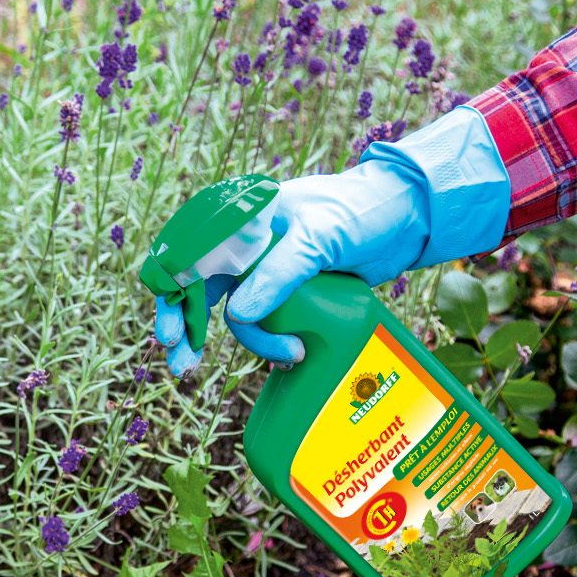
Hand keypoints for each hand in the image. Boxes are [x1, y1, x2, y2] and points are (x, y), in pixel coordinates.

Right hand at [154, 161, 427, 372]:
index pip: (188, 254)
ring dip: (245, 339)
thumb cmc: (359, 212)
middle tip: (182, 364)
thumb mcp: (318, 238)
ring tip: (283, 356)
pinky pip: (263, 320)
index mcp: (241, 219)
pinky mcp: (288, 293)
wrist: (404, 218)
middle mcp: (245, 245)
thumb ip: (278, 273)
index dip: (172, 292)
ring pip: (233, 311)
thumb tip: (238, 314)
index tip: (172, 331)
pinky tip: (284, 355)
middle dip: (187, 327)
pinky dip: (267, 340)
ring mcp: (265, 270)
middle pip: (199, 288)